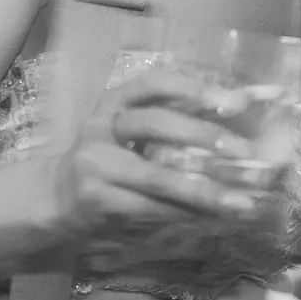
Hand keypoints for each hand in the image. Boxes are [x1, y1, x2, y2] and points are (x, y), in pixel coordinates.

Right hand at [47, 67, 264, 251]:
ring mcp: (97, 165)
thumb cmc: (106, 159)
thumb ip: (167, 123)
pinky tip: (212, 217)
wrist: (57, 198)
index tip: (233, 100)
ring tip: (241, 201)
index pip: (152, 82)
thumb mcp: (126, 131)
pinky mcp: (100, 200)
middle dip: (203, 135)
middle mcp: (100, 127)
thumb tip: (233, 119)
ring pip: (158, 176)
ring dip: (204, 189)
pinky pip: (152, 207)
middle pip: (156, 123)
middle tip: (243, 152)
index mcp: (112, 102)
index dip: (192, 87)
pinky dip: (186, 214)